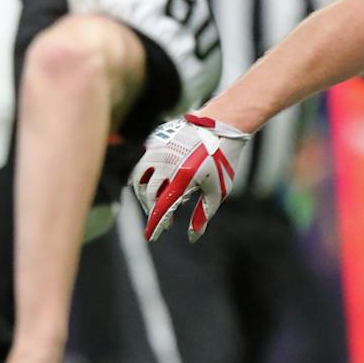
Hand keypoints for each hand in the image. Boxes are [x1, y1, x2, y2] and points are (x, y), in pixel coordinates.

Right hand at [133, 113, 250, 241]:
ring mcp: (159, 149)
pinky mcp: (155, 140)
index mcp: (183, 178)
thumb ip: (203, 214)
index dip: (155, 224)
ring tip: (154, 203)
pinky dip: (146, 175)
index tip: (152, 236)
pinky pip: (144, 161)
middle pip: (148, 194)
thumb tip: (192, 236)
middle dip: (152, 210)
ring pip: (140, 177)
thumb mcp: (218, 190)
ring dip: (144, 194)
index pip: (161, 207)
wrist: (222, 125)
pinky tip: (155, 182)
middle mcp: (166, 162)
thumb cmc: (223, 160)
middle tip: (163, 220)